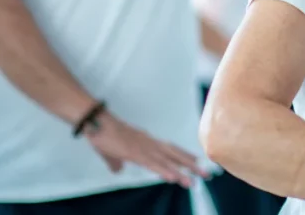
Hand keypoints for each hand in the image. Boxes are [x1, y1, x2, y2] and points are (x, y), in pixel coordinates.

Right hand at [85, 111, 208, 186]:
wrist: (97, 123)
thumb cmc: (104, 135)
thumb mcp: (112, 152)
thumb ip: (117, 162)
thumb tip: (117, 170)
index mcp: (147, 142)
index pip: (170, 149)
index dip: (184, 156)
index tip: (197, 161)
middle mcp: (150, 144)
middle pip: (175, 155)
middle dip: (191, 165)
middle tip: (207, 174)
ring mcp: (144, 148)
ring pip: (167, 162)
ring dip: (180, 172)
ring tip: (193, 182)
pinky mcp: (135, 153)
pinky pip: (153, 164)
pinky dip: (164, 171)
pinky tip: (173, 178)